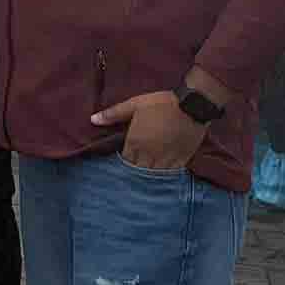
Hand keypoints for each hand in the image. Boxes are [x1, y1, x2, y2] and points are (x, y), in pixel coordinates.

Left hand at [90, 89, 206, 172]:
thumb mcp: (134, 105)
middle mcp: (149, 155)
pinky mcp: (181, 161)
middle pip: (137, 172)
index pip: (124, 162)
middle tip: (132, 175)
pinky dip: (164, 177)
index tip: (121, 165)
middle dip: (134, 173)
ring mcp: (166, 160)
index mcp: (135, 142)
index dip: (122, 164)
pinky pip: (170, 175)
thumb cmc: (161, 103)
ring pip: (153, 176)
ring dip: (148, 178)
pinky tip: (162, 178)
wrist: (192, 105)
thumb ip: (113, 114)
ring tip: (144, 181)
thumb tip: (92, 120)